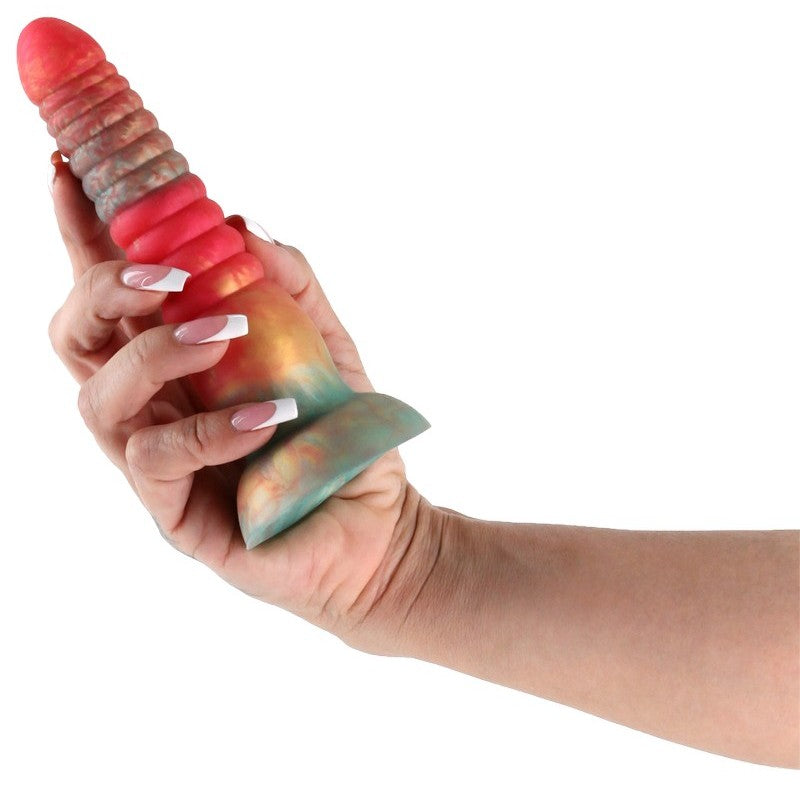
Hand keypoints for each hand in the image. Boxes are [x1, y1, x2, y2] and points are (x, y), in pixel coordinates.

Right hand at [48, 153, 440, 650]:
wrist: (375, 526)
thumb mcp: (327, 344)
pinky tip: (266, 418)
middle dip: (100, 289)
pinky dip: (210, 429)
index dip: (83, 234)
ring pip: (101, 399)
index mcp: (180, 362)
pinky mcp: (173, 513)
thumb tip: (240, 224)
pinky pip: (159, 461)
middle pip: (76, 338)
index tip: (69, 171)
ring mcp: (157, 462)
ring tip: (225, 333)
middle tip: (162, 273)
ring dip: (158, 351)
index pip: (114, 293)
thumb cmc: (342, 439)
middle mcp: (155, 406)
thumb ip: (289, 285)